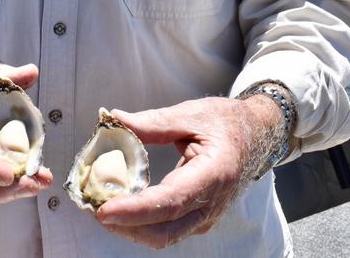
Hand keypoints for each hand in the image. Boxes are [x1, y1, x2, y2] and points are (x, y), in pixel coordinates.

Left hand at [96, 95, 281, 249]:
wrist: (257, 134)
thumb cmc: (226, 121)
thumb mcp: (191, 114)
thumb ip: (152, 122)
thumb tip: (113, 119)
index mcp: (214, 174)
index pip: (169, 203)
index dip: (135, 210)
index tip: (104, 210)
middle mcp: (212, 204)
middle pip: (164, 230)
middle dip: (125, 225)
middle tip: (92, 205)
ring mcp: (206, 216)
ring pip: (164, 236)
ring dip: (130, 227)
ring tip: (100, 205)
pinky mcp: (198, 218)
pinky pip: (168, 229)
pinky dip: (142, 223)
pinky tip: (122, 205)